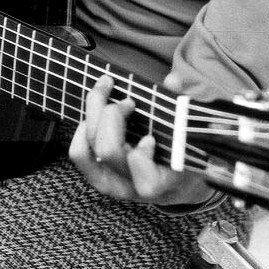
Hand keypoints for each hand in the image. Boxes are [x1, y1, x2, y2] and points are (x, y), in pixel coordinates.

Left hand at [68, 72, 213, 207]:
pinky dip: (82, 129)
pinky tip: (95, 112)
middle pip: (109, 150)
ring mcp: (112, 184)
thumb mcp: (189, 134)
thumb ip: (182, 106)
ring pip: (89, 149)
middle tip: (130, 101)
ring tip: (107, 93)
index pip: (147, 181)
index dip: (142, 157)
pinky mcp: (98, 177)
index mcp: (163, 183)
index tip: (150, 137)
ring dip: (94, 114)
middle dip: (114, 115)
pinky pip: (79, 154)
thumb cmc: (182, 153)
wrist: (174, 184)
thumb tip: (172, 80)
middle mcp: (133, 187)